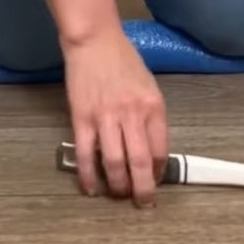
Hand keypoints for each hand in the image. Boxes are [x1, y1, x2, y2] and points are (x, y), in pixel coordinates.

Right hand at [62, 28, 168, 206]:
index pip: (161, 150)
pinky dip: (88, 175)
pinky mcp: (82, 118)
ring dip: (117, 186)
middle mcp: (133, 114)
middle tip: (142, 202)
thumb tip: (151, 148)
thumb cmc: (124, 62)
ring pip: (114, 163)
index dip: (159, 172)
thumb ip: (151, 117)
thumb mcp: (149, 87)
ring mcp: (106, 117)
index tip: (155, 181)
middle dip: (143, 189)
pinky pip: (87, 154)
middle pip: (140, 162)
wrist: (95, 41)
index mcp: (153, 107)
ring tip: (118, 195)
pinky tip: (91, 188)